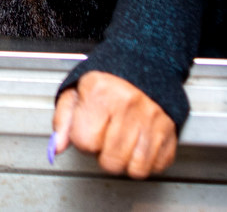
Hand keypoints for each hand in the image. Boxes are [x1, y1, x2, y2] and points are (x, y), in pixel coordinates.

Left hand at [52, 71, 176, 177]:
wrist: (145, 59)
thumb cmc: (109, 77)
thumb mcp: (77, 89)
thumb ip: (63, 119)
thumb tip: (56, 146)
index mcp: (100, 93)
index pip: (84, 141)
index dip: (82, 138)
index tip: (88, 127)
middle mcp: (128, 106)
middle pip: (111, 161)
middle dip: (103, 154)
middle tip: (106, 135)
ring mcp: (152, 118)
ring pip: (136, 168)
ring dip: (126, 161)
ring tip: (122, 142)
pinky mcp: (170, 129)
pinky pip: (158, 165)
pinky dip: (148, 161)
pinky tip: (140, 143)